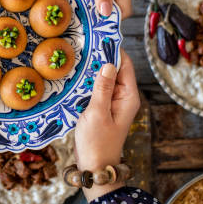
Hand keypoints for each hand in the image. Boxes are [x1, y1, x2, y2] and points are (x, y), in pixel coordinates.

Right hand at [74, 50, 139, 199]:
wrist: (94, 168)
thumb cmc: (97, 143)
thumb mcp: (97, 113)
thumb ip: (103, 88)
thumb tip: (108, 63)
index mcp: (128, 97)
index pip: (124, 65)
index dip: (113, 49)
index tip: (99, 35)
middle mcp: (123, 97)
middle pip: (114, 69)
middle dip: (100, 57)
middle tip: (82, 42)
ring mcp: (112, 103)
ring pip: (104, 78)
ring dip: (92, 70)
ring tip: (76, 55)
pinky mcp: (101, 108)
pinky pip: (96, 89)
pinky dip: (87, 82)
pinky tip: (74, 76)